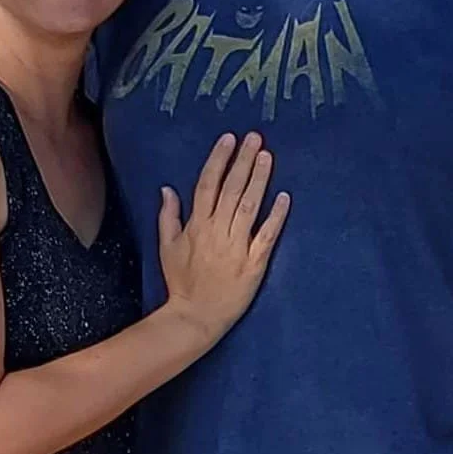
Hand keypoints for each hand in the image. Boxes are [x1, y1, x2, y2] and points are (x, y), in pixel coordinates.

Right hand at [159, 132, 289, 344]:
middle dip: (243, 161)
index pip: (208, 184)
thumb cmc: (181, 281)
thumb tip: (167, 188)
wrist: (195, 316)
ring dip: (259, 180)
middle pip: (231, 189)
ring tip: (267, 156)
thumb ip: (168, 216)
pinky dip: (276, 216)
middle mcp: (218, 230)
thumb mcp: (167, 247)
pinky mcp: (255, 263)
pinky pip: (267, 236)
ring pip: (250, 206)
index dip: (219, 159)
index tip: (229, 138)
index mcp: (197, 225)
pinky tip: (285, 197)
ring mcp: (238, 246)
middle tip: (255, 137)